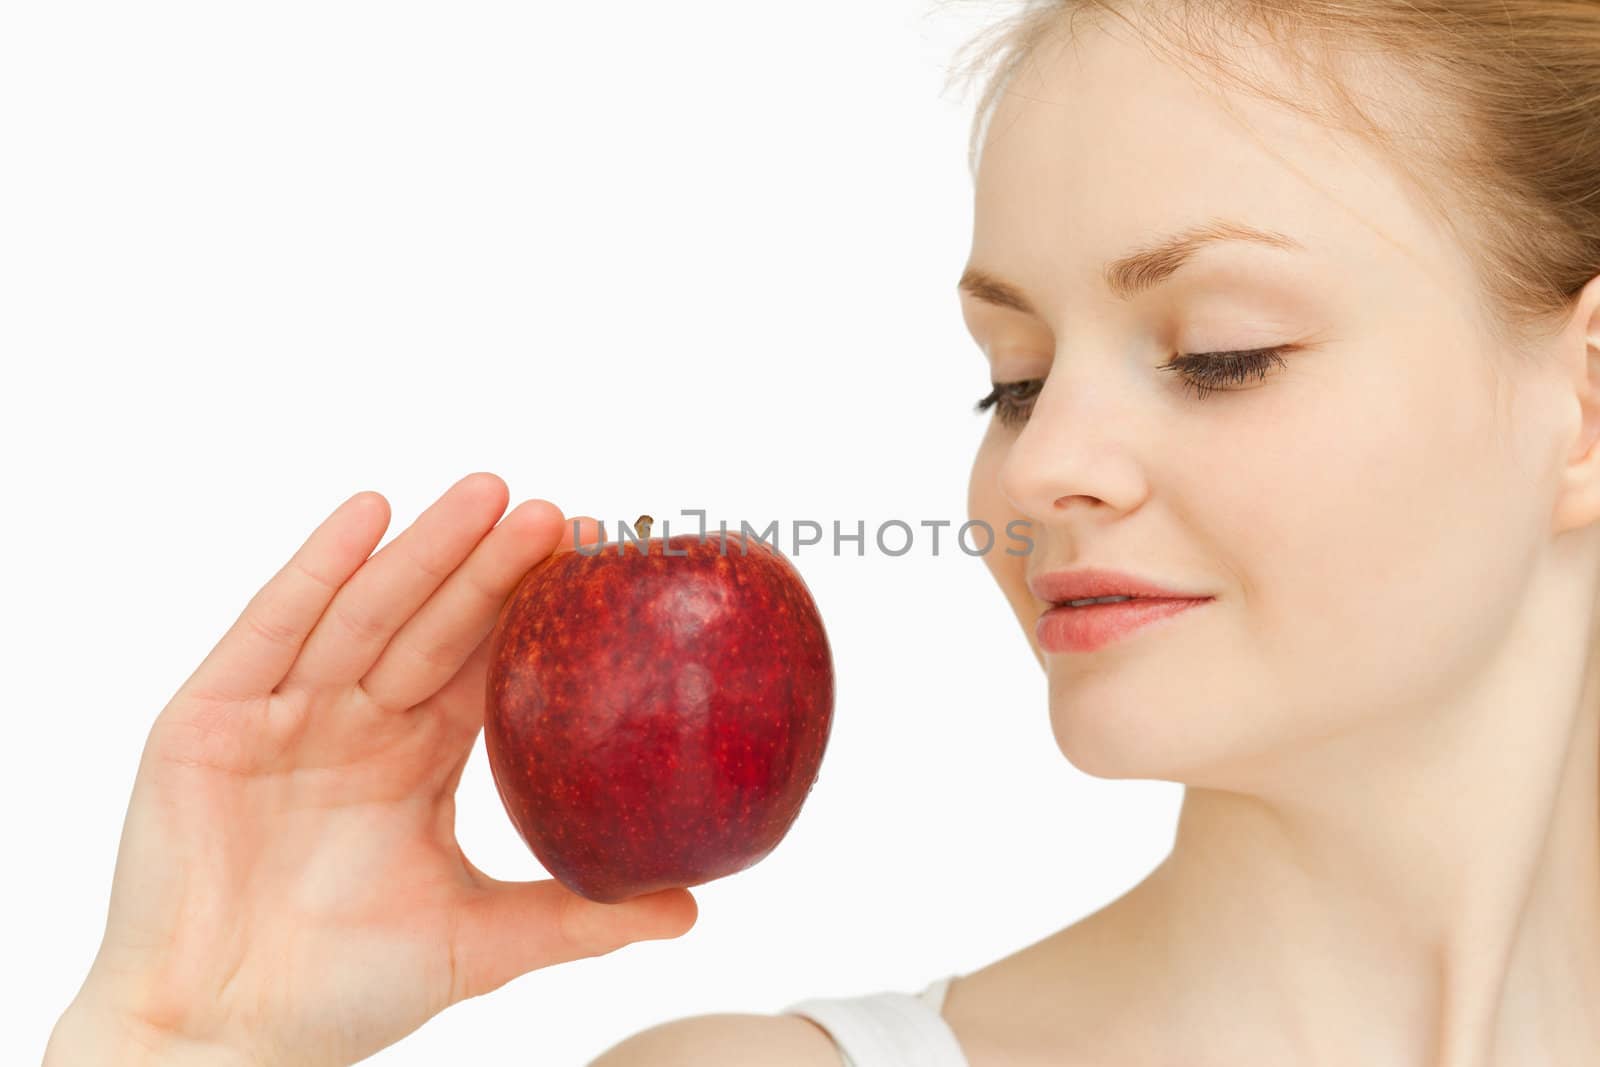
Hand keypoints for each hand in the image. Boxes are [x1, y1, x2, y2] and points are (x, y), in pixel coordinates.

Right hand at [44, 474, 697, 1066]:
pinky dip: (315, 570)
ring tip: (490, 492)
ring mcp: (284, 714)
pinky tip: (369, 514)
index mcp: (416, 757)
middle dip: (494, 565)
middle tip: (558, 511)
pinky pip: (269, 630)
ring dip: (426, 550)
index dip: (536, 610)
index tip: (600, 558)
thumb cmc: (339, 993)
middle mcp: (356, 722)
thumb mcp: (479, 943)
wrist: (221, 1041)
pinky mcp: (211, 719)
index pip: (486, 663)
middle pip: (435, 624)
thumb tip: (691, 908)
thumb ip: (579, 916)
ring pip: (365, 613)